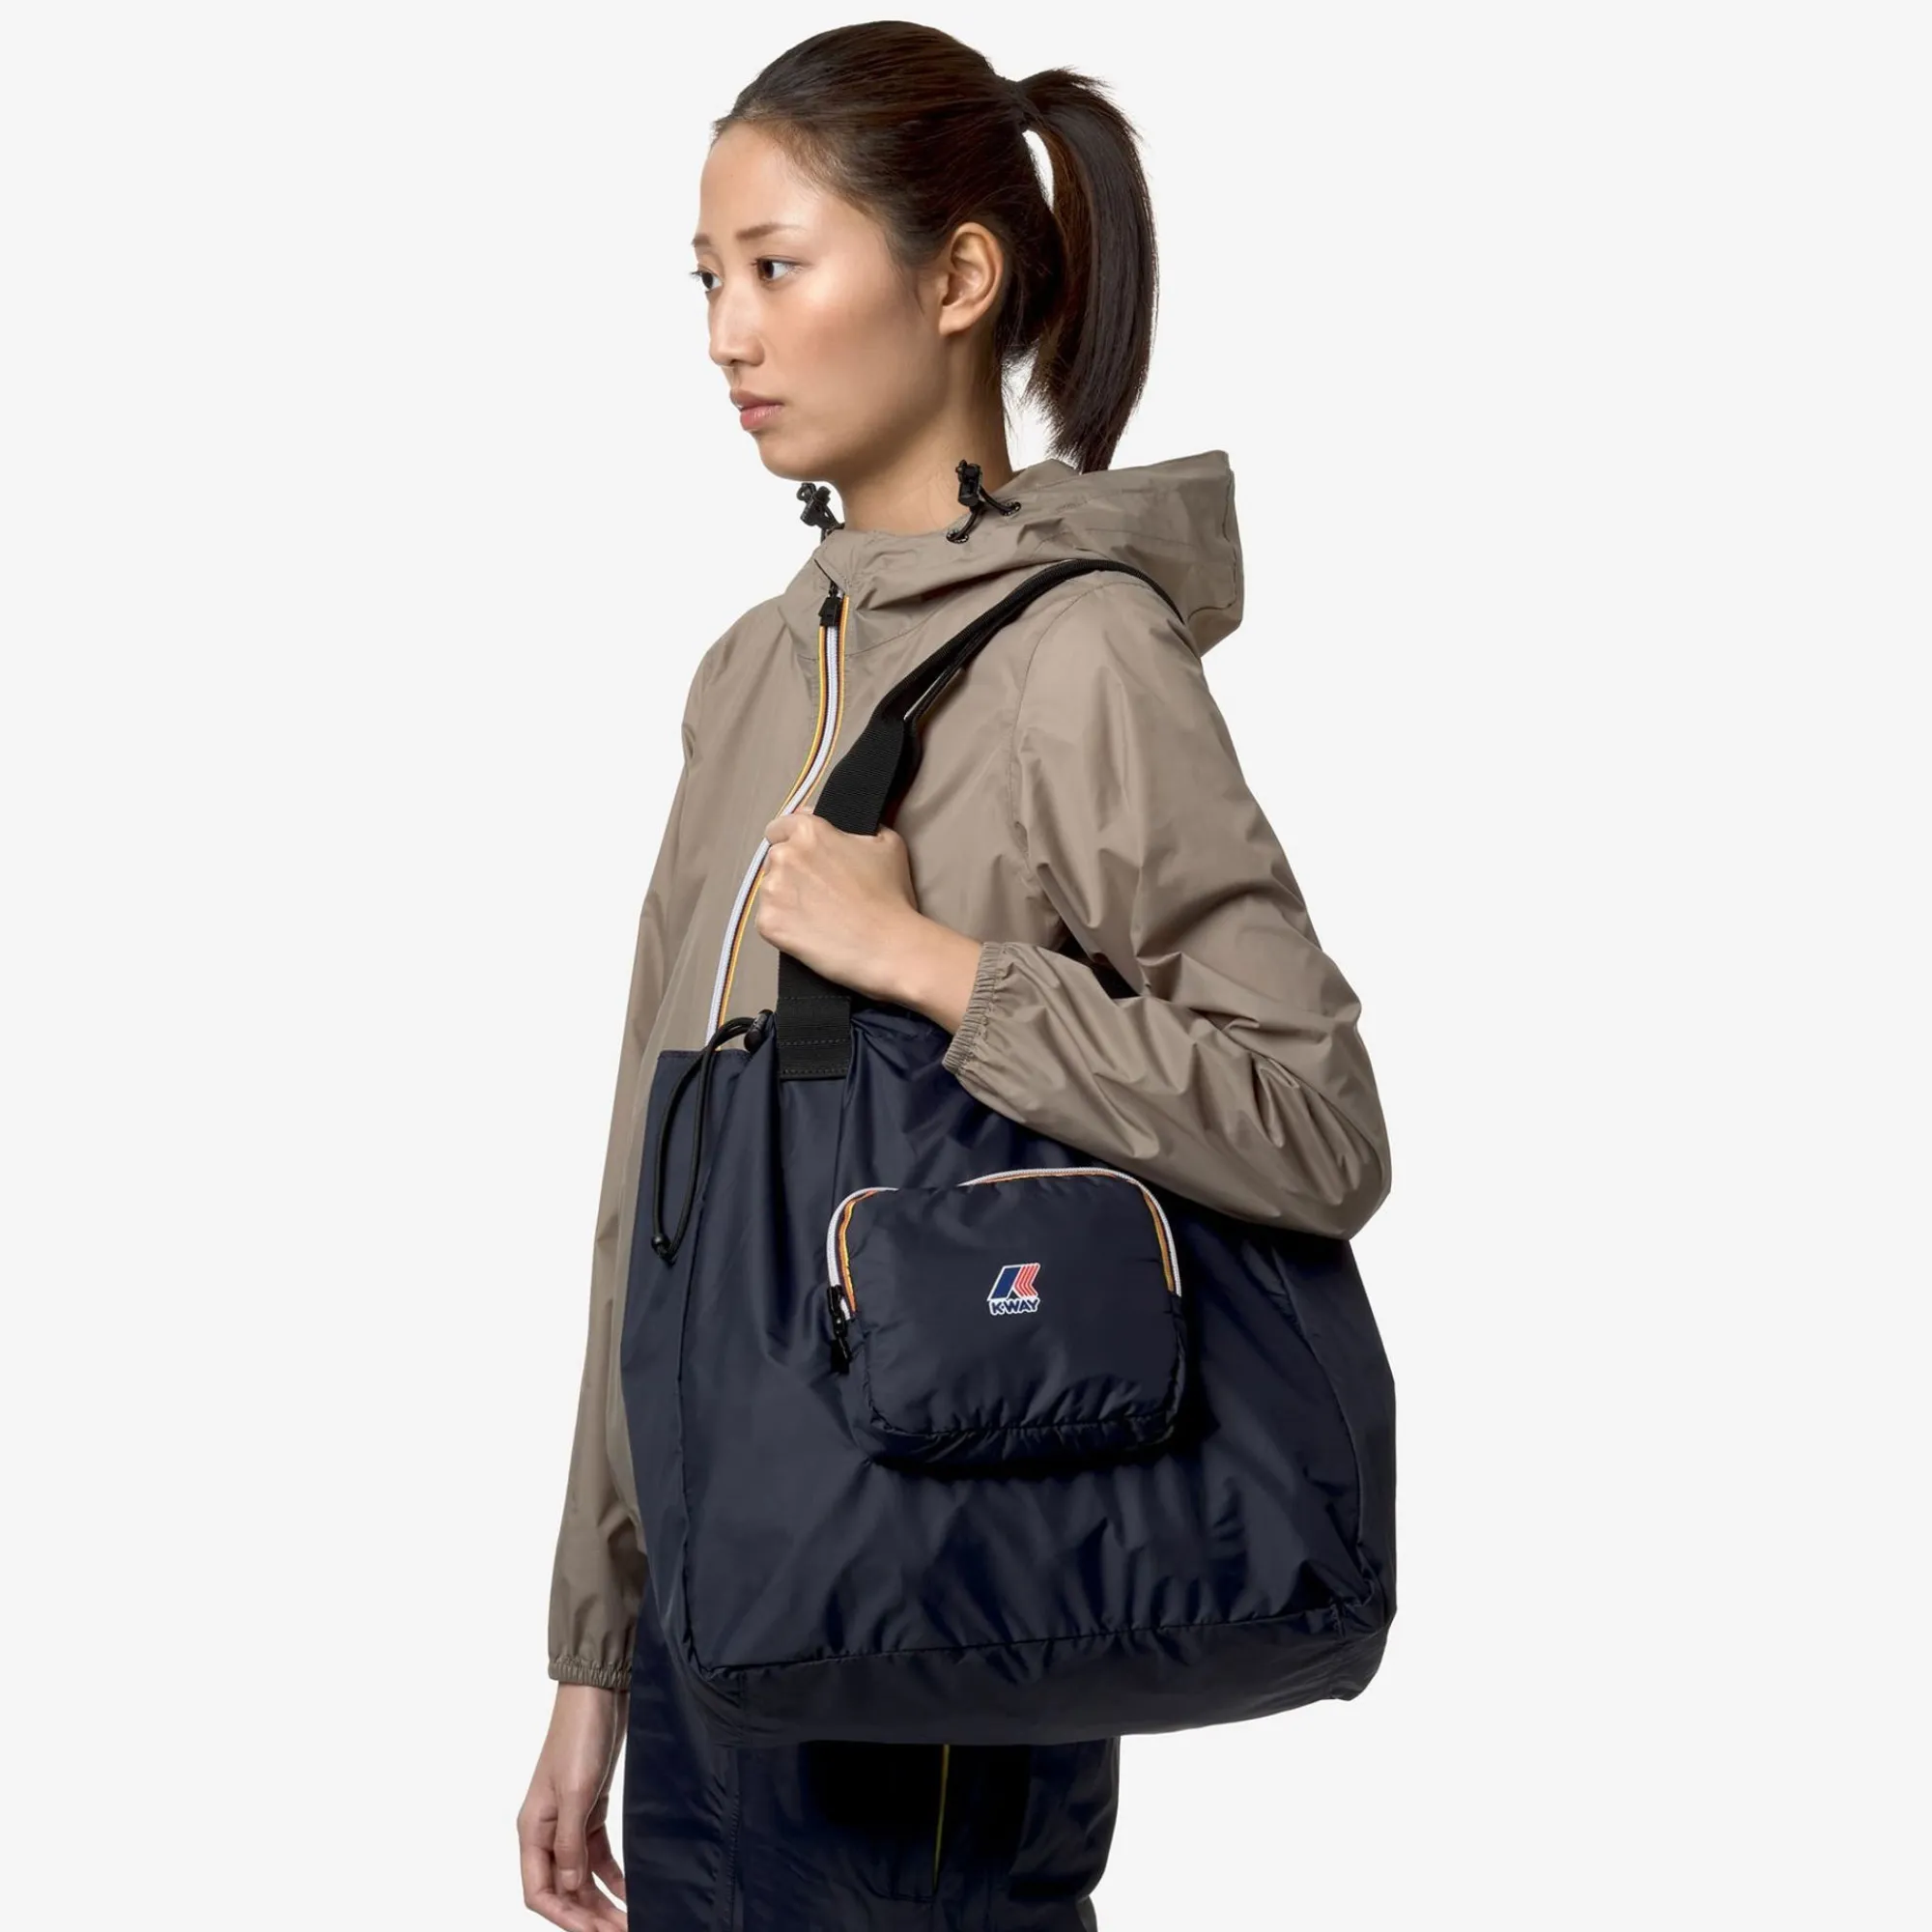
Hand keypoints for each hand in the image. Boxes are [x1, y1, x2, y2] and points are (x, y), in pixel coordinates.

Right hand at [518, 1683, 627, 1930]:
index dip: (565, 1918)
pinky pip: (598, 1856)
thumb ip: (570, 1843)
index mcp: (532, 1830)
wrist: (598, 1695)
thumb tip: (570, 1889)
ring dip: (602, 1901)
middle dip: (590, 1915)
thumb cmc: (579, 1737)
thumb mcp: (576, 1791)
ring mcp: (569, 1822)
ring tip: (630, 1921)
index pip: (539, 1892)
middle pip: (564, 1890)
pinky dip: (614, 1876)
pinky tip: (633, 1891)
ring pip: (582, 1877)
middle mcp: (547, 1832)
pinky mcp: (590, 1810)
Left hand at [753, 804, 927, 1003]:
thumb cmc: (890, 897)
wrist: (887, 946)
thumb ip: (858, 828)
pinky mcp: (768, 923)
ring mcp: (772, 890)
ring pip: (771, 890)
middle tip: (820, 891)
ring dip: (787, 899)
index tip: (806, 857)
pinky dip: (786, 926)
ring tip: (819, 915)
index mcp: (809, 831)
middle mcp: (784, 856)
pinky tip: (811, 931)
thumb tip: (845, 829)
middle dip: (792, 872)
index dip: (793, 842)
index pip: (780, 827)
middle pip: (774, 859)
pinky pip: (769, 920)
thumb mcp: (888, 844)